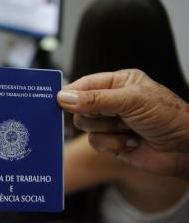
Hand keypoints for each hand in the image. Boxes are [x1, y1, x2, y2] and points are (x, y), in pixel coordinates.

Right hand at [57, 69, 188, 178]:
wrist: (186, 149)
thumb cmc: (167, 116)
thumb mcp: (131, 100)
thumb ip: (95, 99)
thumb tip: (64, 97)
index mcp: (118, 83)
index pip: (85, 84)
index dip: (71, 92)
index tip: (57, 101)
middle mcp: (112, 102)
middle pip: (80, 107)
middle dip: (95, 114)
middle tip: (113, 116)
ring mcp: (111, 122)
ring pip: (86, 126)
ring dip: (107, 130)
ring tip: (128, 128)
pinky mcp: (112, 142)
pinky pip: (95, 142)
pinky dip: (112, 143)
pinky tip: (131, 141)